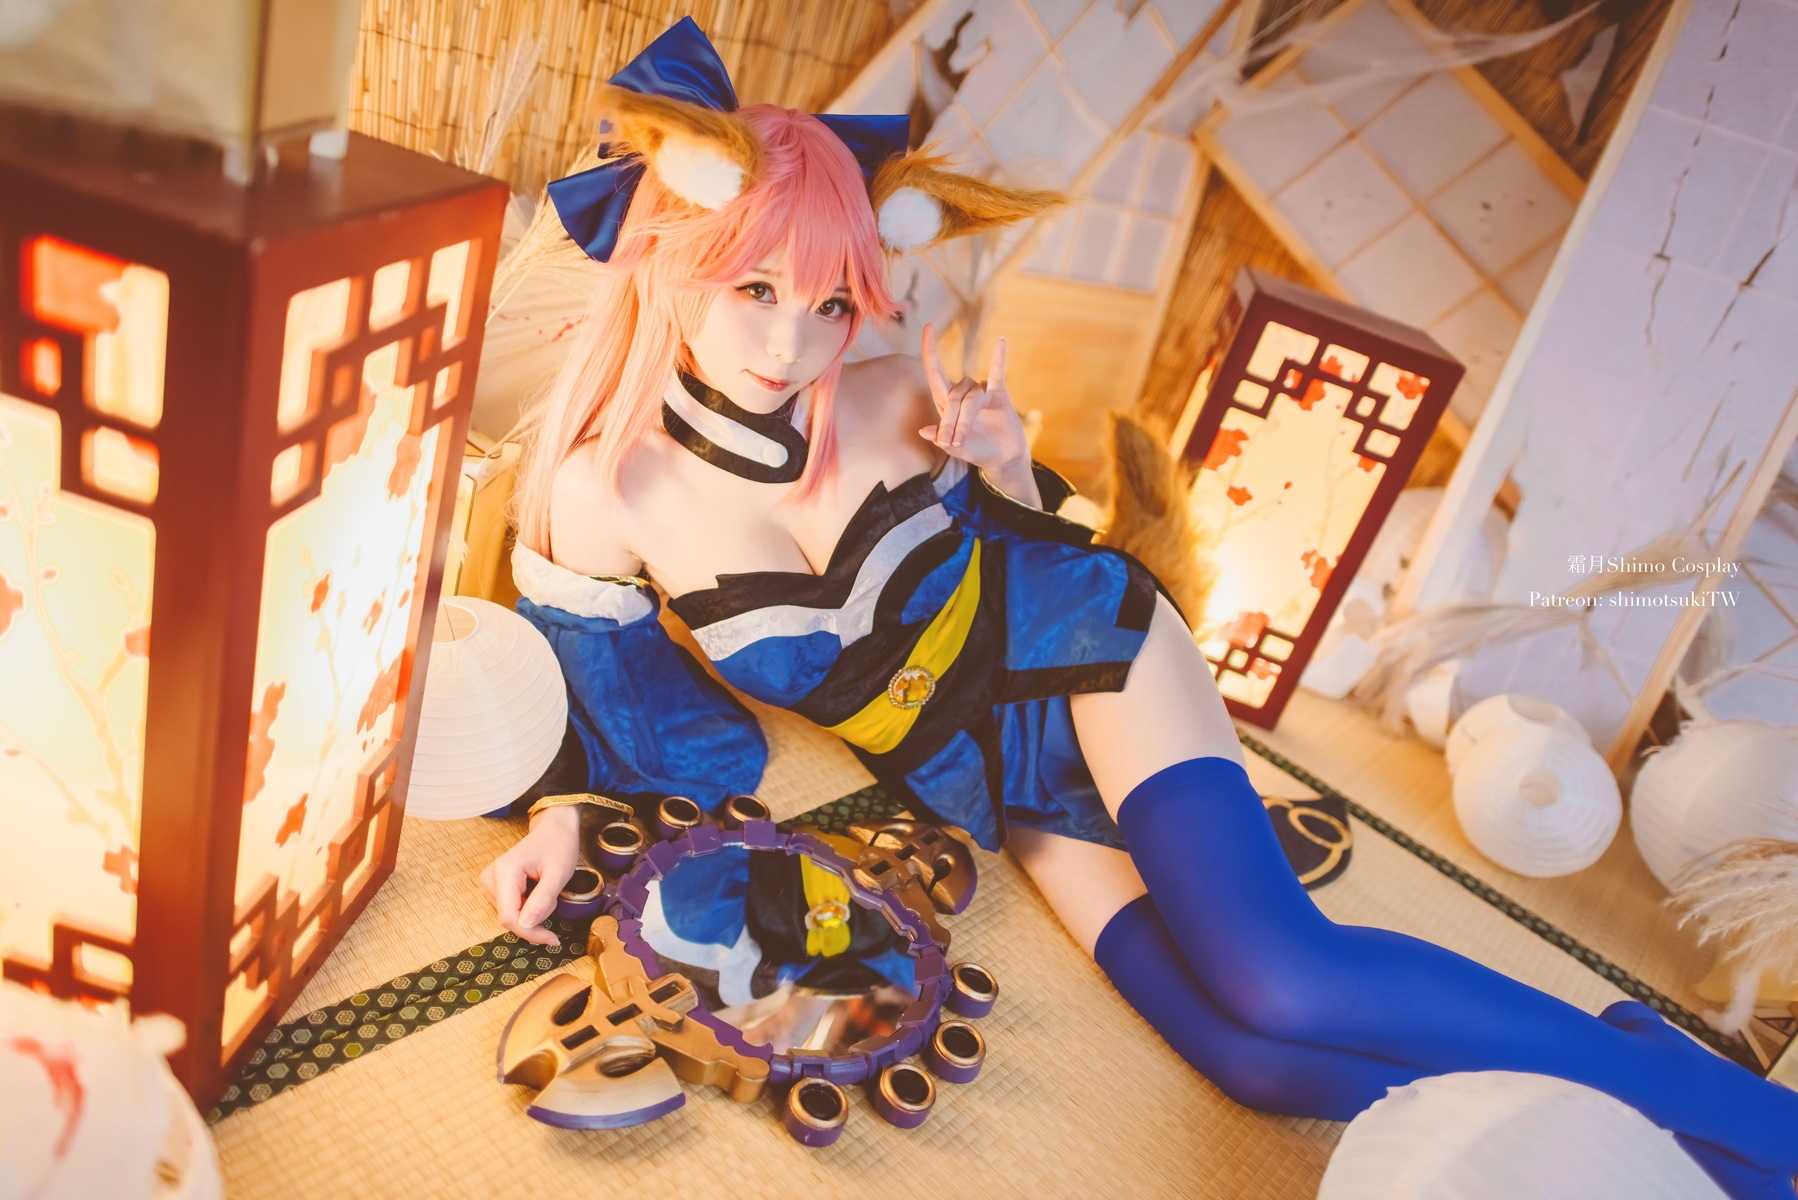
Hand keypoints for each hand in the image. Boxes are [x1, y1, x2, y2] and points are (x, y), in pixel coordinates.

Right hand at [478, 805, 579, 947]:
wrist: (554, 829)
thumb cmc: (558, 846)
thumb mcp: (558, 873)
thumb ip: (542, 900)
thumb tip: (525, 925)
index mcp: (505, 872)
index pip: (510, 917)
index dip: (530, 933)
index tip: (553, 939)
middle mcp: (491, 877)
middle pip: (508, 918)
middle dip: (535, 920)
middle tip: (555, 901)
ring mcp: (490, 882)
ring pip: (510, 916)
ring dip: (532, 913)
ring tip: (546, 890)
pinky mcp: (495, 886)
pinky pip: (511, 909)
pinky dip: (528, 908)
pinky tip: (538, 892)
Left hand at [919, 322, 1028, 474]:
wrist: (1003, 457)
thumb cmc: (976, 451)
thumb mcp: (955, 450)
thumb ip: (941, 440)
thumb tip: (924, 431)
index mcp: (946, 402)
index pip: (935, 372)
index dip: (930, 350)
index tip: (928, 327)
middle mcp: (962, 393)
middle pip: (953, 396)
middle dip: (952, 421)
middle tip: (954, 443)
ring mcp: (981, 392)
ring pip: (971, 397)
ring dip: (967, 418)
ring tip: (964, 440)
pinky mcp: (999, 393)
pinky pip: (997, 373)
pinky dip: (999, 358)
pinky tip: (1001, 342)